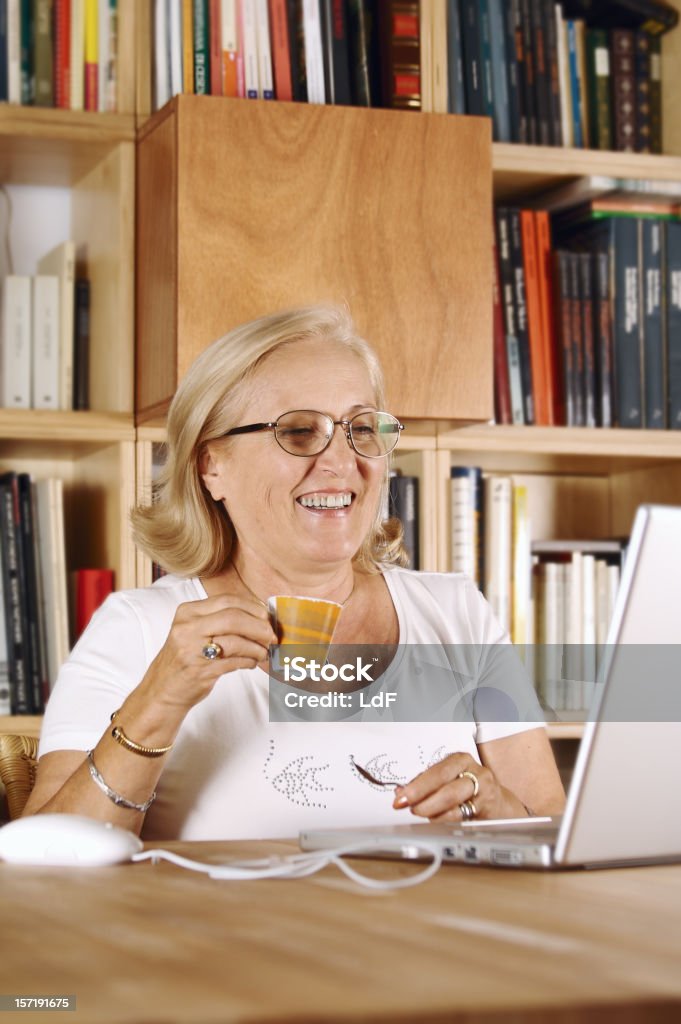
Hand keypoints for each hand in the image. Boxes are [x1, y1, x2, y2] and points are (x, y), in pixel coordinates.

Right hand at [141, 592, 276, 711]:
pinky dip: (249, 661)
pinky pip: (235, 662)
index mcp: (188, 612)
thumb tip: (260, 615)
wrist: (162, 689)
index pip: (228, 600)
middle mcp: (188, 628)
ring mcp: (193, 650)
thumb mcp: (195, 630)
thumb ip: (221, 619)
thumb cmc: (186, 657)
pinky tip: (251, 662)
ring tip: (263, 652)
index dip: (253, 608)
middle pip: (234, 617)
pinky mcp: (201, 671)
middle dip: (259, 627)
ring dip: (257, 647)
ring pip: (236, 641)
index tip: (266, 617)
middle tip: (271, 636)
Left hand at [392, 752, 527, 821]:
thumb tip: (401, 792)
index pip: (436, 772)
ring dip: (433, 811)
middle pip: (446, 787)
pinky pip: (462, 815)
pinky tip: (437, 819)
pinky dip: (445, 819)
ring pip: (454, 802)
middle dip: (423, 800)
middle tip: (411, 808)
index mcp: (459, 760)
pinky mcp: (487, 807)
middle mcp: (474, 772)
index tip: (401, 798)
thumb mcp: (449, 779)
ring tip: (423, 814)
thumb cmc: (468, 788)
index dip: (417, 786)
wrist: (497, 802)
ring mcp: (483, 789)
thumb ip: (426, 784)